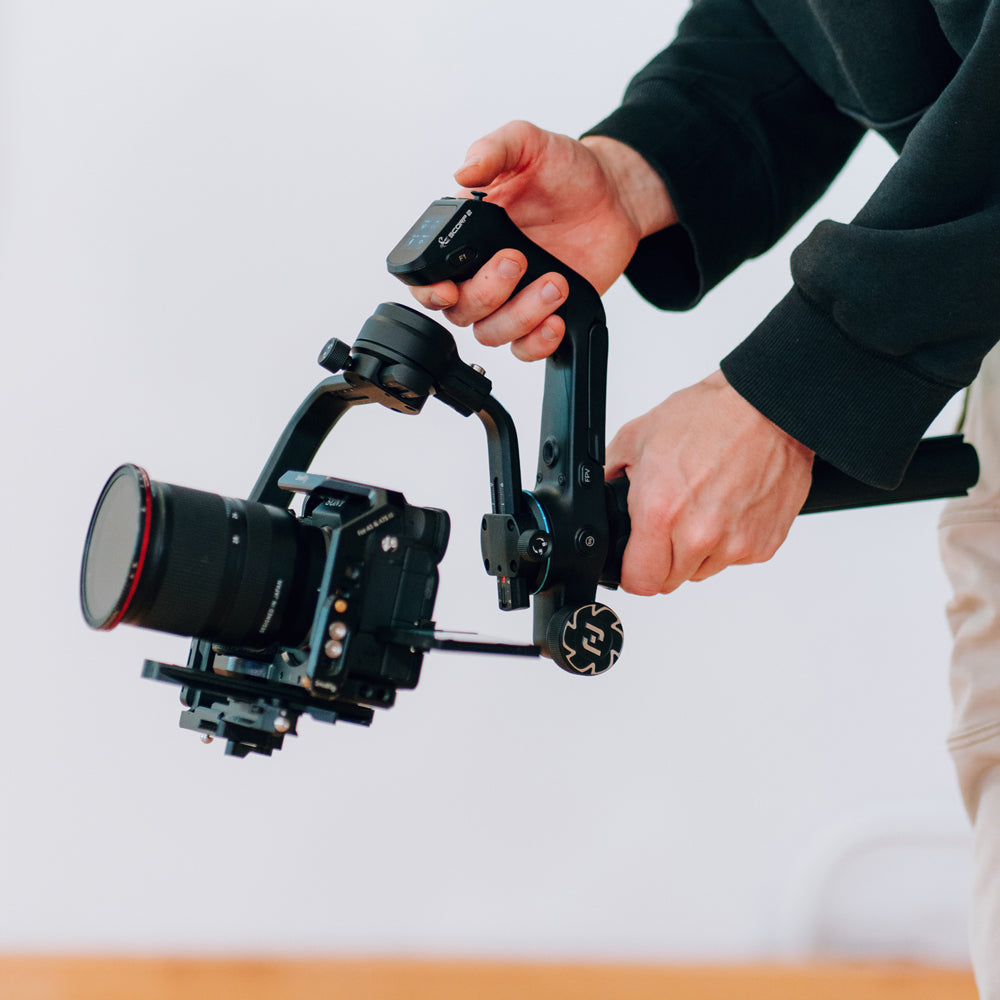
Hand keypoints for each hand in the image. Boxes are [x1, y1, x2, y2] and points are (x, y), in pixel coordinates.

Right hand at [409, 120, 675, 360]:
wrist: (614, 197)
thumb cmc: (568, 172)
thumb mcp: (530, 145)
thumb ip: (496, 149)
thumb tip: (464, 171)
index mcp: (466, 237)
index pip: (426, 276)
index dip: (427, 290)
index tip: (448, 288)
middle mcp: (482, 273)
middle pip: (459, 311)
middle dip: (486, 292)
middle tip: (516, 259)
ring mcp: (512, 299)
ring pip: (491, 333)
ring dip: (520, 315)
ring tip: (554, 283)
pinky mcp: (541, 317)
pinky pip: (525, 349)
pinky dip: (537, 342)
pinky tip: (556, 319)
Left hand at [605, 372, 814, 594]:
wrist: (768, 408)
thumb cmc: (709, 417)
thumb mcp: (637, 437)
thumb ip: (612, 475)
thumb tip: (601, 495)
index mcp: (661, 512)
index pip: (640, 581)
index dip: (631, 573)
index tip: (634, 561)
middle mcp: (699, 535)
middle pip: (669, 581)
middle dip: (662, 558)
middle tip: (670, 522)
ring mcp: (736, 544)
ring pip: (702, 571)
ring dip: (696, 551)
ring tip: (702, 506)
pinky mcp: (764, 544)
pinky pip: (734, 559)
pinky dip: (728, 540)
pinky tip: (728, 505)